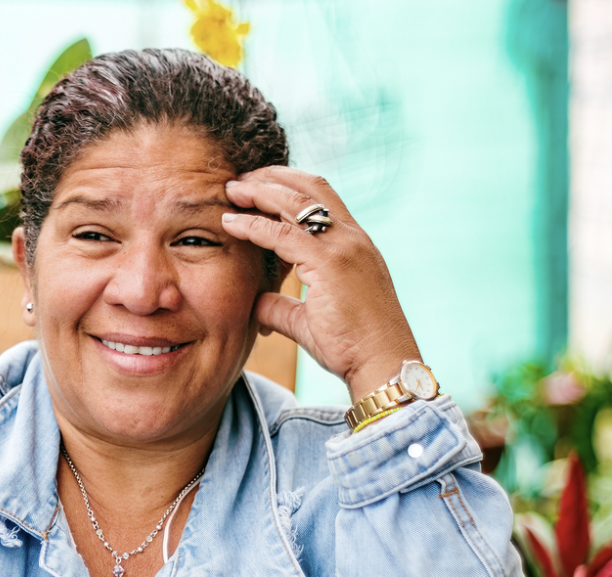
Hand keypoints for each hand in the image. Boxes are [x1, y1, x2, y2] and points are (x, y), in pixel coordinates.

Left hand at [220, 167, 419, 400]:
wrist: (381, 363)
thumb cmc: (352, 346)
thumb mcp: (309, 320)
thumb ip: (281, 306)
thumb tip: (255, 301)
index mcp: (354, 244)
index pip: (321, 199)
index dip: (287, 187)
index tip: (256, 187)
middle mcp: (352, 237)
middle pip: (310, 187)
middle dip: (271, 177)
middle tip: (238, 180)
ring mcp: (343, 247)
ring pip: (294, 201)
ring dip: (259, 191)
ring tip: (230, 189)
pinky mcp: (330, 263)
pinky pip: (282, 233)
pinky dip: (253, 224)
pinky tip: (230, 223)